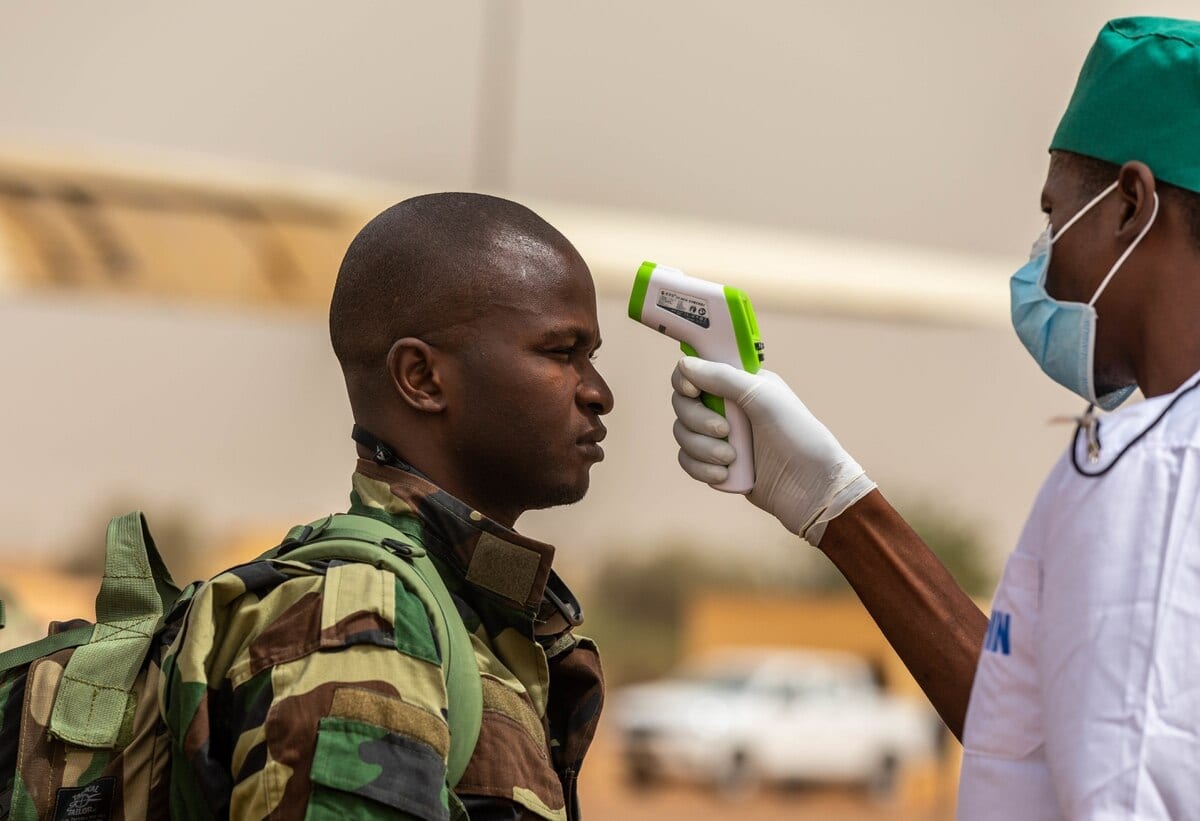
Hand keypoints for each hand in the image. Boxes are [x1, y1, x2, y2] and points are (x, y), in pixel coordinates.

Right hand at [671, 357, 875, 544]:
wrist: (813, 487)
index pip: (696, 372)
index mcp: (740, 384)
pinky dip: (701, 469)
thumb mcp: (763, 397)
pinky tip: (724, 475)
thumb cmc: (798, 436)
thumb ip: (722, 377)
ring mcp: (721, 438)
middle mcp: (728, 408)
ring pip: (683, 435)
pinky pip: (688, 461)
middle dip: (698, 421)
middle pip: (683, 405)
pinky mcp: (717, 465)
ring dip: (701, 448)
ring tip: (731, 459)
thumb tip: (684, 364)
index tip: (692, 391)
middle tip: (724, 430)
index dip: (686, 380)